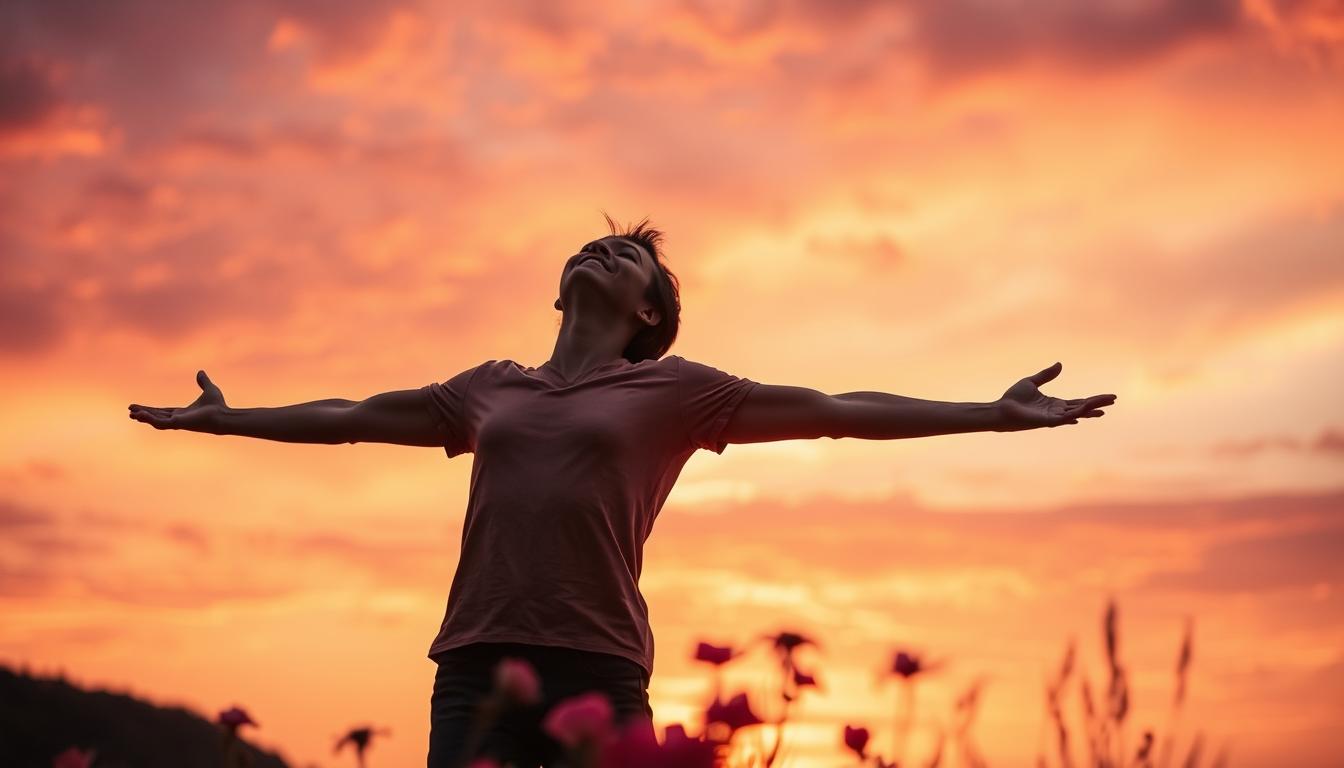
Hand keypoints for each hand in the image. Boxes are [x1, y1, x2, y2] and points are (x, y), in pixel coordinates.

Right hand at [128, 370, 227, 432]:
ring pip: (156, 421)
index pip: (163, 412)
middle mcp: (179, 419)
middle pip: (157, 416)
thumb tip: (201, 372)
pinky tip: (140, 415)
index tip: (139, 408)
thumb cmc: (219, 406)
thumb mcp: (209, 389)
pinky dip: (150, 419)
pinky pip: (160, 423)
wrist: (224, 415)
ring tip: (132, 414)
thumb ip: (203, 382)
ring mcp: (178, 422)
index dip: (151, 410)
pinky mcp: (178, 423)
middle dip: (144, 414)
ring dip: (144, 417)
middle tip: (130, 411)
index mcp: (183, 413)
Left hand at [994, 362, 1115, 431]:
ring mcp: (1052, 418)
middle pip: (1082, 407)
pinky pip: (1064, 418)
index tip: (1108, 397)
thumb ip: (1046, 375)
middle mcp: (1057, 412)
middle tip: (1114, 399)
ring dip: (1090, 409)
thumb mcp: (1032, 382)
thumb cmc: (1012, 398)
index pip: (1079, 402)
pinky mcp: (1046, 421)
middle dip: (1098, 403)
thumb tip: (1060, 364)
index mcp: (1055, 404)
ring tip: (1105, 406)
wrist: (1000, 409)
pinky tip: (1085, 412)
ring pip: (1076, 413)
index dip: (1093, 399)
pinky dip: (1074, 415)